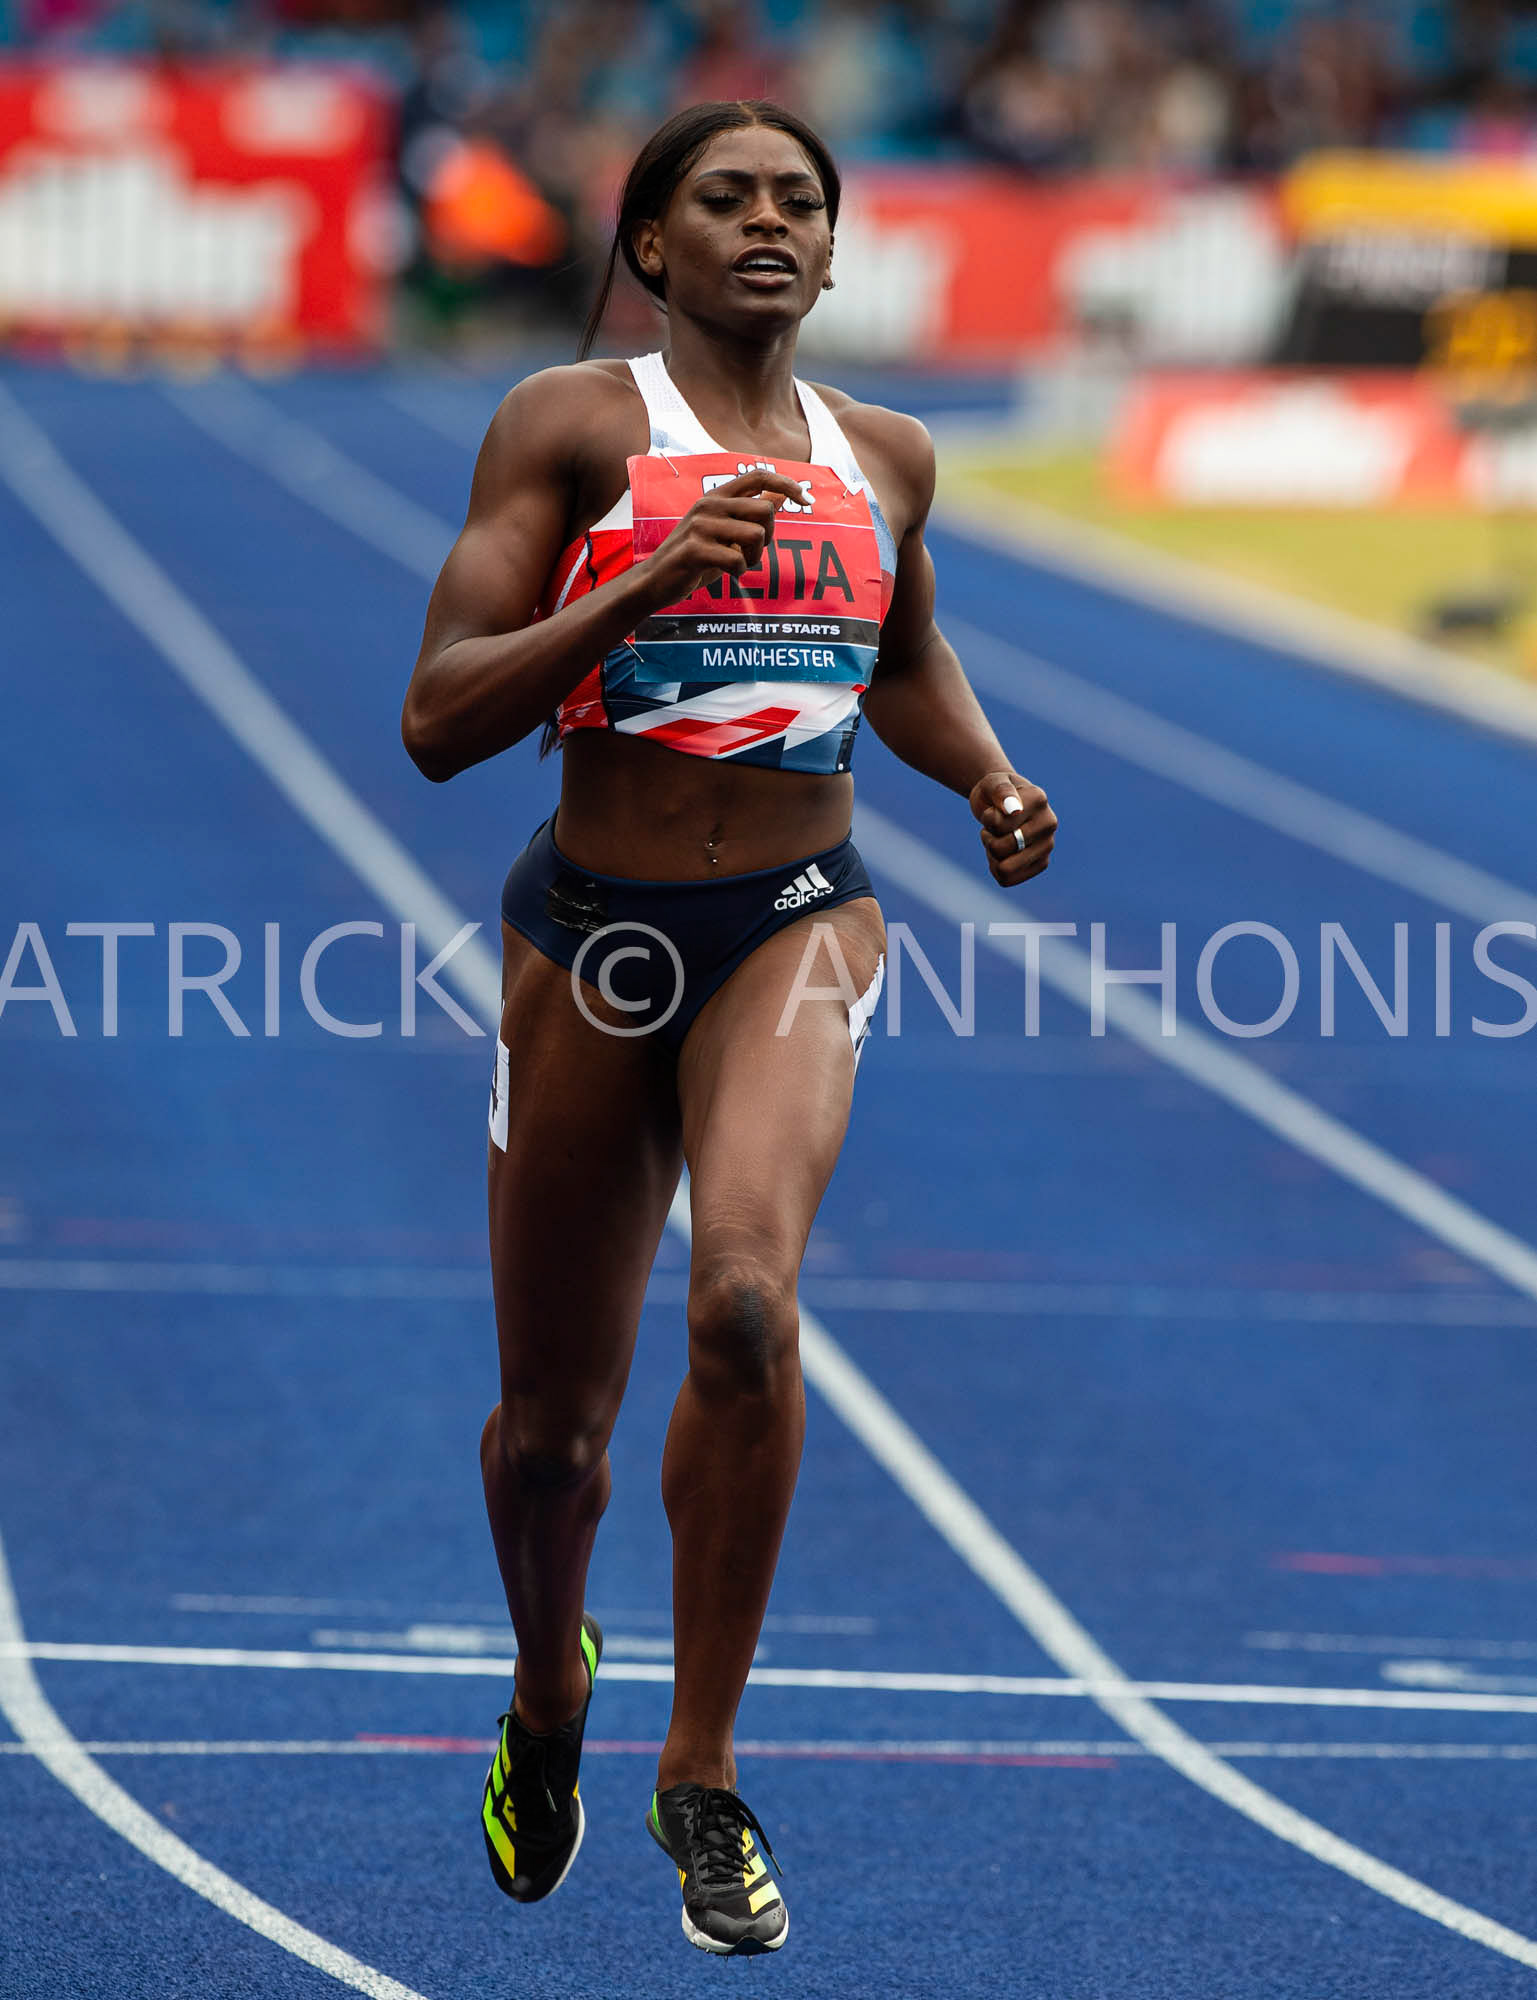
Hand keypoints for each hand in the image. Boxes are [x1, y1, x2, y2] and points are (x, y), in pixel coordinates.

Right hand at [640, 468, 809, 605]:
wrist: (655, 580)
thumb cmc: (694, 557)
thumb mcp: (724, 530)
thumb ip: (749, 513)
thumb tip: (781, 495)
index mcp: (716, 496)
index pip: (758, 475)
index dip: (787, 484)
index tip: (808, 499)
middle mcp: (709, 504)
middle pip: (765, 510)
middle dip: (769, 536)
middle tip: (752, 553)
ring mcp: (700, 526)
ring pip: (756, 536)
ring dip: (754, 557)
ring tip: (737, 564)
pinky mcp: (695, 549)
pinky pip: (737, 560)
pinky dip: (739, 572)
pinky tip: (726, 573)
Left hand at [971, 771, 1056, 884]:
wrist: (1001, 803)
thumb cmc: (995, 792)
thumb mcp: (992, 783)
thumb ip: (1001, 791)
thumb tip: (1013, 810)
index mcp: (1038, 799)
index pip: (999, 824)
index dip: (988, 819)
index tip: (995, 809)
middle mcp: (1049, 823)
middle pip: (1002, 848)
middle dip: (989, 839)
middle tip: (993, 827)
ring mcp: (1048, 845)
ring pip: (1005, 868)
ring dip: (993, 855)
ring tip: (998, 839)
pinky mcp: (1042, 864)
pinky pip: (1007, 880)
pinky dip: (996, 868)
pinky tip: (1002, 854)